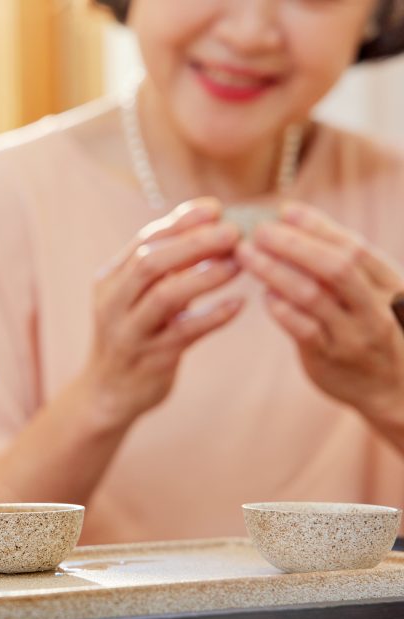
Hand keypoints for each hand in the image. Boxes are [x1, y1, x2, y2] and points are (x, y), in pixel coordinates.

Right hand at [81, 197, 242, 427]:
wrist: (107, 393)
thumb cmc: (133, 335)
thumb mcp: (138, 297)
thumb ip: (165, 266)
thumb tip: (209, 223)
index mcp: (110, 280)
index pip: (144, 241)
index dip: (180, 222)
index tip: (215, 208)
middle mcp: (113, 303)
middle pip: (150, 263)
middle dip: (193, 243)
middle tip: (233, 232)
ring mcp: (129, 333)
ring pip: (164, 297)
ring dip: (204, 277)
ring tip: (239, 264)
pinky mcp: (150, 360)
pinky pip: (183, 334)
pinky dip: (212, 317)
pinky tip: (239, 306)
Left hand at [236, 201, 403, 423]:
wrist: (392, 389)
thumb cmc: (370, 327)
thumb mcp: (370, 293)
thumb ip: (339, 263)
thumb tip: (290, 219)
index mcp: (388, 283)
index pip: (353, 247)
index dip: (317, 226)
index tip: (285, 210)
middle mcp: (374, 308)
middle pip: (333, 267)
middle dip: (292, 244)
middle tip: (258, 231)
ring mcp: (353, 335)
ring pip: (312, 296)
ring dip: (274, 271)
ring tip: (247, 255)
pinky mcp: (330, 359)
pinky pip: (303, 330)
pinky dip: (281, 309)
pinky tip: (263, 295)